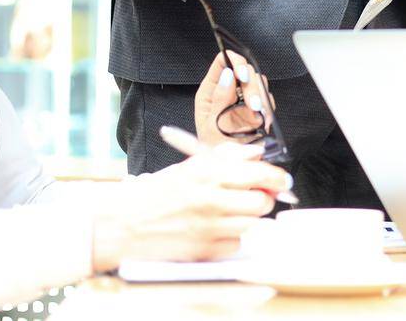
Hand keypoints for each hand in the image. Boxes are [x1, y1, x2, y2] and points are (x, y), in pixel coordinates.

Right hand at [90, 141, 289, 269]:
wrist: (123, 223)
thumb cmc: (156, 193)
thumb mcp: (190, 165)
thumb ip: (228, 157)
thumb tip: (257, 154)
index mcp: (207, 173)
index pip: (259, 174)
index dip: (277, 177)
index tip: (282, 179)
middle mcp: (210, 199)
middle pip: (262, 202)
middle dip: (265, 199)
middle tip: (256, 196)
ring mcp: (208, 227)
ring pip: (254, 225)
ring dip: (250, 218)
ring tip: (234, 212)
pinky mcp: (204, 250)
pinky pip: (236, 244)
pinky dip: (233, 237)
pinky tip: (217, 229)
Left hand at [192, 51, 270, 145]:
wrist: (230, 169)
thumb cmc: (214, 149)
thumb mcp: (211, 125)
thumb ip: (219, 99)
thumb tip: (227, 75)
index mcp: (210, 91)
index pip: (222, 62)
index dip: (234, 62)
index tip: (242, 75)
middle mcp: (228, 91)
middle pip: (245, 70)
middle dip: (252, 86)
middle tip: (252, 105)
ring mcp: (243, 99)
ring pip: (259, 82)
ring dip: (260, 98)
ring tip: (256, 115)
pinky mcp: (256, 108)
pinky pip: (267, 99)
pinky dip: (267, 109)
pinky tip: (262, 122)